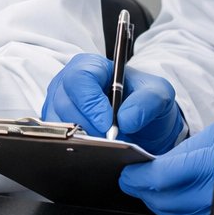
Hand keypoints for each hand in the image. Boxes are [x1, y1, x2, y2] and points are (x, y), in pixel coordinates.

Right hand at [41, 53, 185, 154]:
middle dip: (88, 125)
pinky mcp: (55, 125)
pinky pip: (55, 137)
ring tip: (104, 144)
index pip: (80, 79)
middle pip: (65, 103)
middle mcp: (69, 82)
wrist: (143, 126)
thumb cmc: (145, 103)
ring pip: (57, 123)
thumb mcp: (158, 95)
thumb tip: (125, 119)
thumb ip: (147, 102)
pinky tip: (92, 148)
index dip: (90, 102)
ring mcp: (58, 104)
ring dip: (82, 137)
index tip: (108, 124)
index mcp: (91, 66)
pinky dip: (74, 146)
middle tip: (110, 139)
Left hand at [119, 120, 213, 214]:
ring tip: (151, 192)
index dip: (137, 177)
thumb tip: (155, 164)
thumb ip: (185, 150)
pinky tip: (175, 205)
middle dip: (142, 191)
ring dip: (158, 205)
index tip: (128, 173)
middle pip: (163, 201)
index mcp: (212, 166)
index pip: (159, 177)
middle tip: (134, 181)